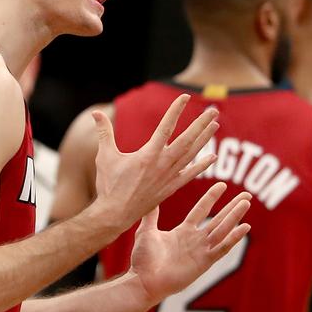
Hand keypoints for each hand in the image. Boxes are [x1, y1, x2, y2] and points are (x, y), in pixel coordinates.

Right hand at [91, 94, 218, 227]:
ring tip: (215, 125)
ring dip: (204, 139)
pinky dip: (202, 166)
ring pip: (191, 154)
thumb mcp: (105, 156)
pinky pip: (190, 174)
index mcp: (148, 154)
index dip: (176, 111)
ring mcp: (169, 176)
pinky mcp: (171, 188)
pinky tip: (213, 157)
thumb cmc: (109, 184)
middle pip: (187, 140)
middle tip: (213, 110)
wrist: (115, 214)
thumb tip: (95, 113)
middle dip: (201, 124)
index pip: (166, 127)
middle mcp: (162, 164)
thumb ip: (104, 133)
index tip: (185, 97)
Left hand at [130, 182, 251, 302]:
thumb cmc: (143, 260)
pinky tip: (244, 227)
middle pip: (218, 219)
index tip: (222, 185)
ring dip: (235, 216)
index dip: (212, 198)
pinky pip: (221, 248)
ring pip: (222, 230)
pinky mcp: (204, 263)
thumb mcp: (146, 231)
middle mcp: (195, 240)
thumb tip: (150, 195)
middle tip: (247, 195)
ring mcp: (201, 251)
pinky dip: (233, 238)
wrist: (143, 281)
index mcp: (183, 232)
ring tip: (246, 203)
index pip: (201, 211)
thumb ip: (150, 215)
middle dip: (232, 207)